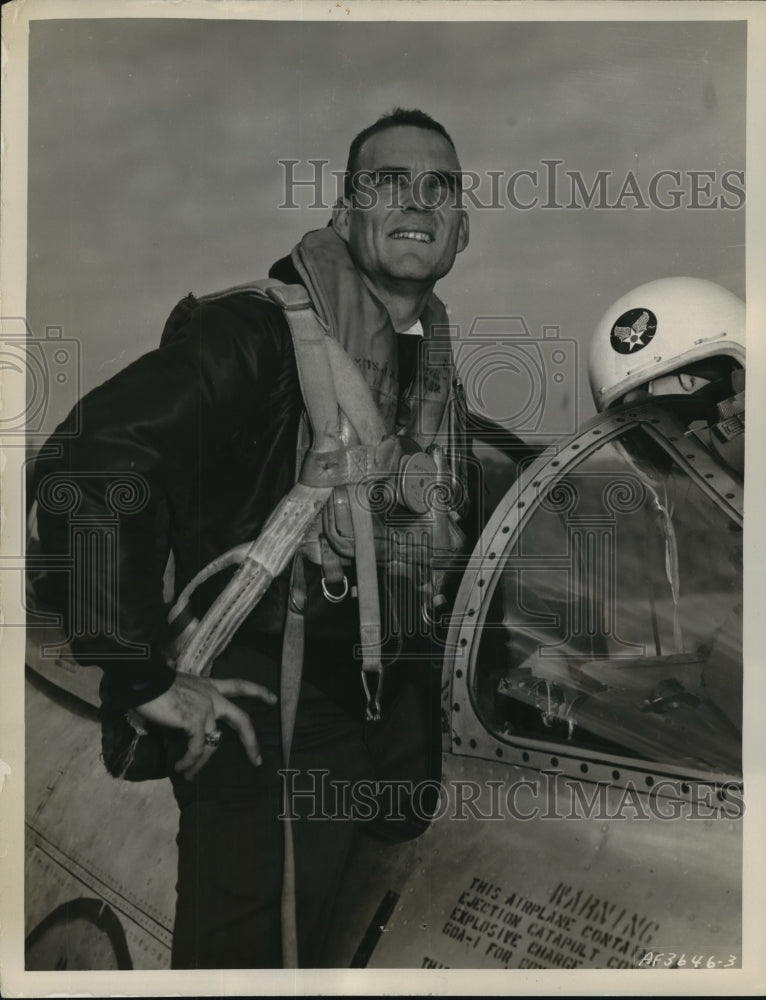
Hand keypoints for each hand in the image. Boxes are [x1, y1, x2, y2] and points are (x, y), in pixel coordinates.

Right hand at [133, 672, 276, 780]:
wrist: (144, 681)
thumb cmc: (155, 684)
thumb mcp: (179, 690)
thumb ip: (189, 702)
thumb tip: (185, 719)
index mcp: (209, 686)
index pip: (239, 685)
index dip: (257, 691)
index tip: (273, 698)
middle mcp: (212, 696)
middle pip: (241, 719)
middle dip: (251, 741)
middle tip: (257, 760)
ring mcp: (206, 708)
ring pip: (213, 742)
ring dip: (200, 763)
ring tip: (188, 775)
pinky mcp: (195, 720)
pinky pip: (197, 748)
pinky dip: (188, 761)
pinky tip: (180, 767)